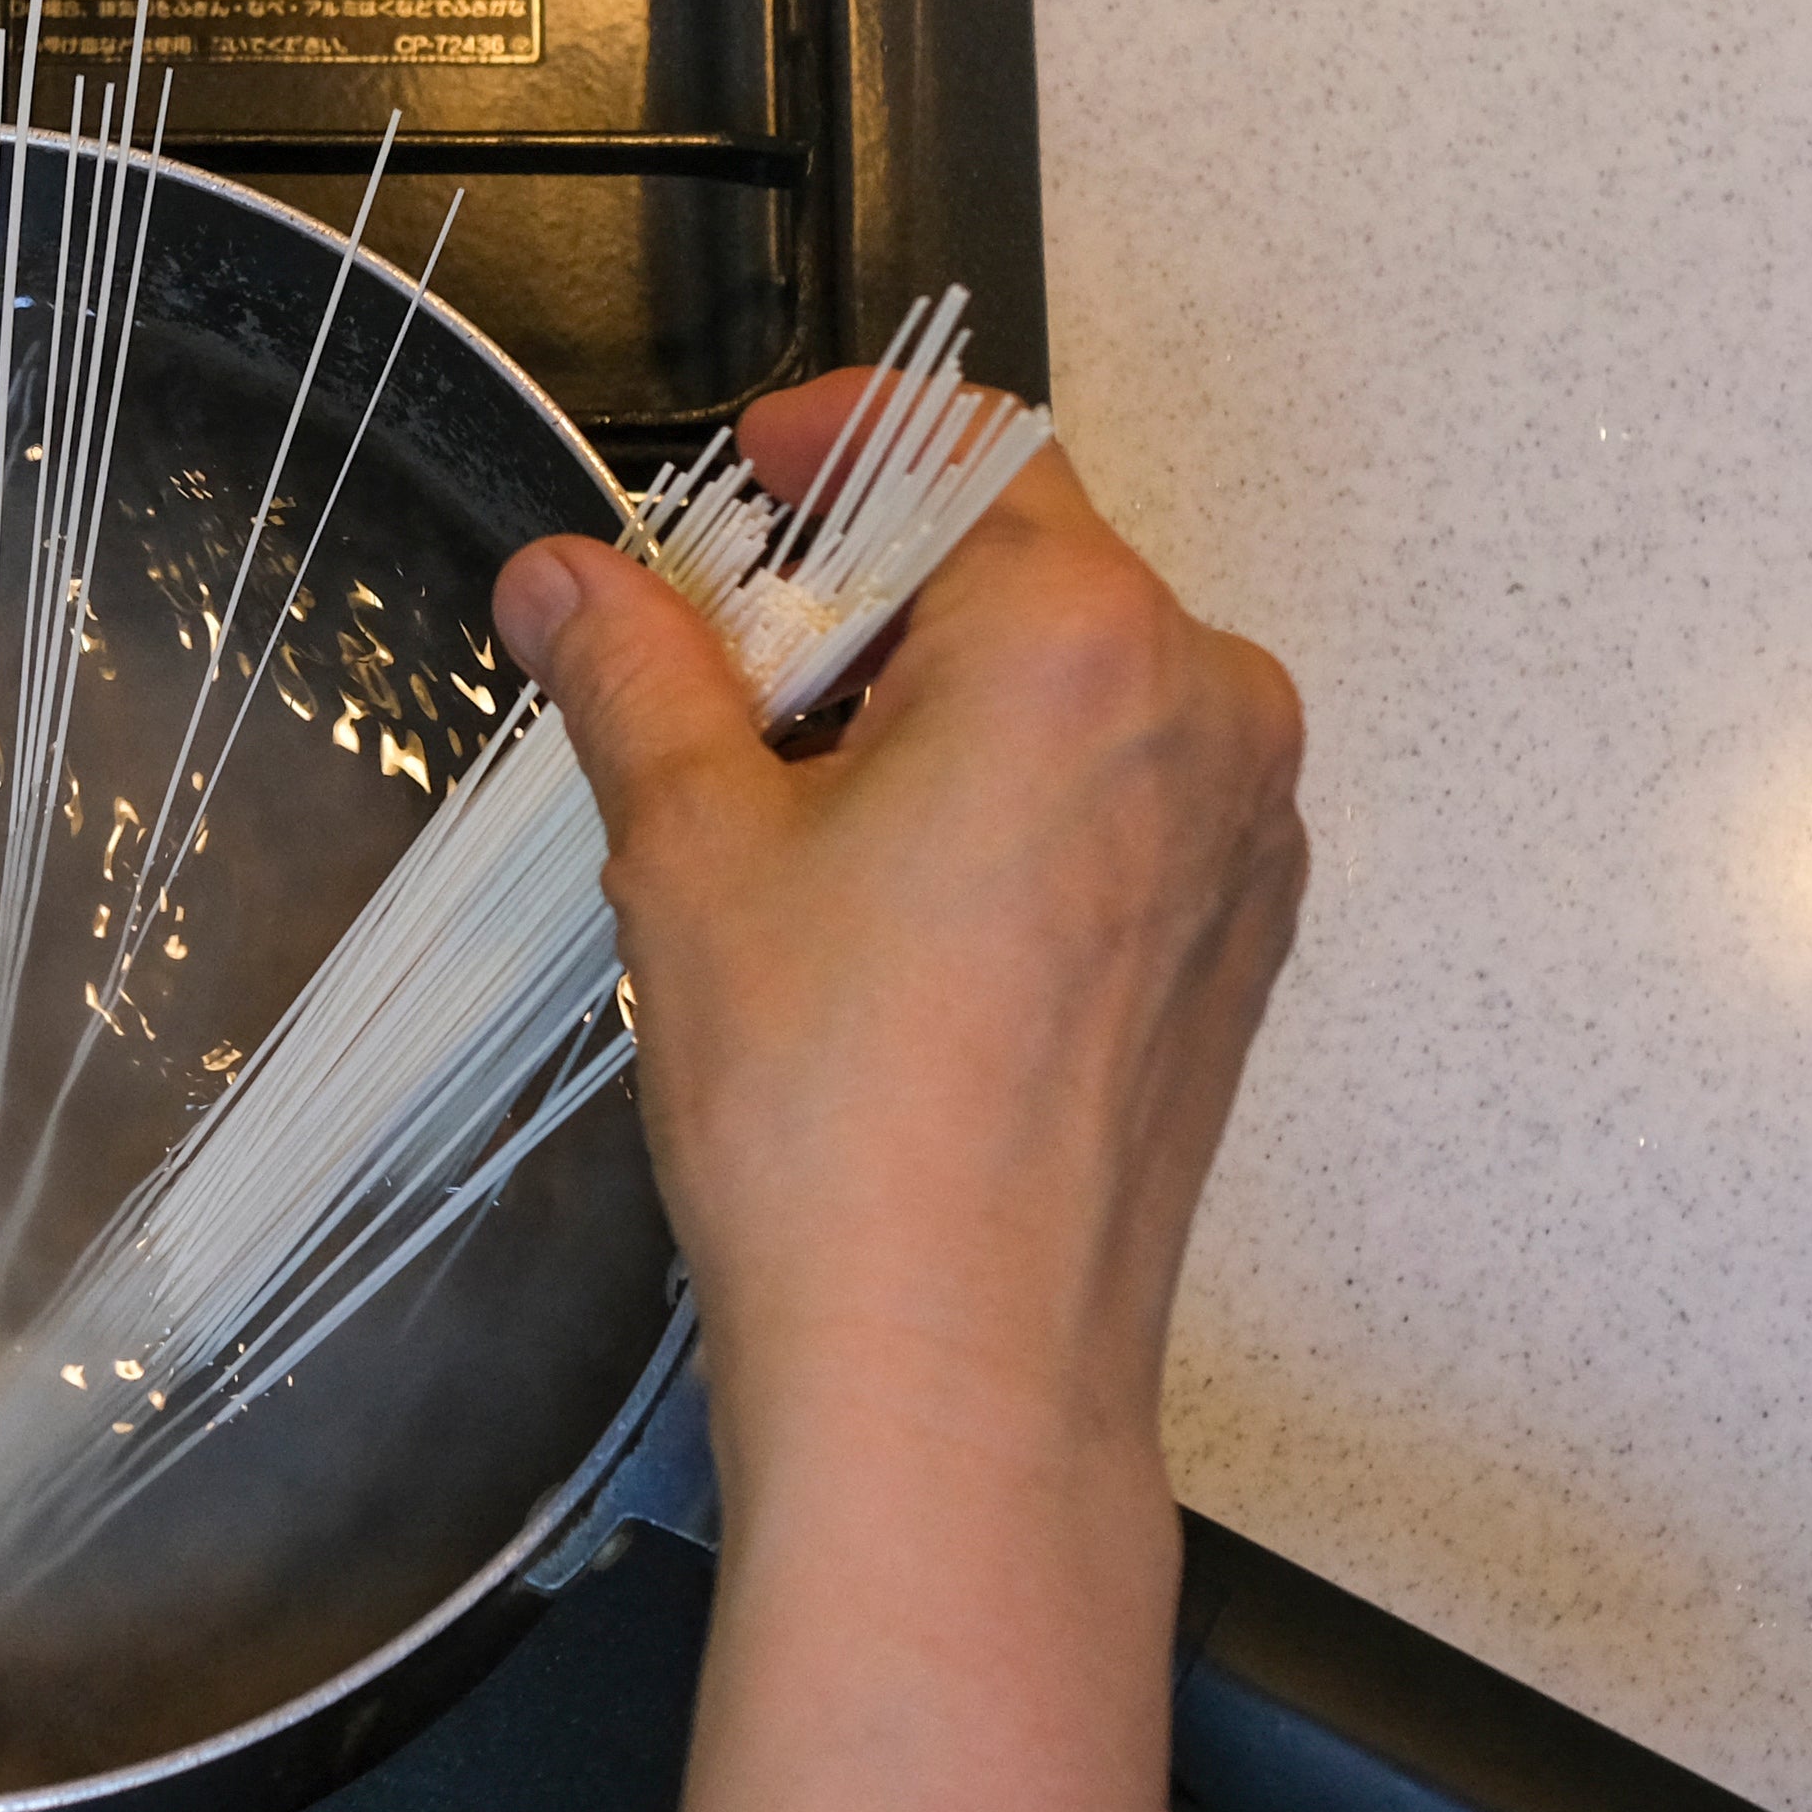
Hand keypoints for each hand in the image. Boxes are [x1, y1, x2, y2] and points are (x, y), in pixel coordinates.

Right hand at [496, 370, 1305, 1483]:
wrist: (958, 1369)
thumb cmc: (835, 1112)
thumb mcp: (689, 848)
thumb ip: (632, 671)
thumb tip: (565, 573)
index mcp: (1086, 643)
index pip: (964, 450)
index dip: (835, 441)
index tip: (744, 477)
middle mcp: (1210, 711)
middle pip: (1023, 569)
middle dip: (862, 600)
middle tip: (715, 689)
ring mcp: (1246, 835)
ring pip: (1071, 691)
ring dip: (929, 706)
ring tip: (784, 826)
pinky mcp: (1239, 941)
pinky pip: (1119, 799)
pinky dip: (1006, 801)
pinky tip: (886, 916)